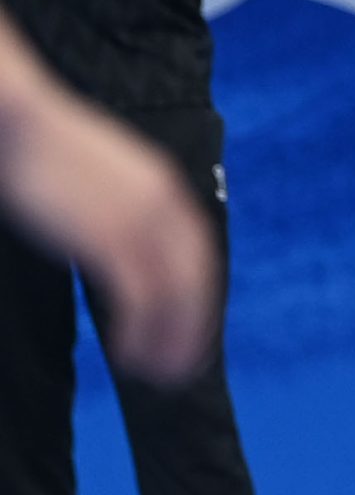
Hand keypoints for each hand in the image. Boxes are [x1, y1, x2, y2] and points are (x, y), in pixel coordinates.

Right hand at [0, 88, 215, 382]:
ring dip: (169, 340)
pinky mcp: (110, 239)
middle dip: (192, 326)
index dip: (197, 294)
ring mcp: (140, 222)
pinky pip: (141, 299)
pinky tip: (126, 358)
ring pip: (174, 296)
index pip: (196, 251)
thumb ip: (110, 203)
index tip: (190, 326)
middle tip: (183, 365)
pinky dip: (140, 333)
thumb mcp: (90, 175)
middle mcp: (162, 204)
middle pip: (195, 278)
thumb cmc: (37, 148)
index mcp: (161, 186)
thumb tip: (104, 234)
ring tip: (157, 374)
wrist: (16, 120)